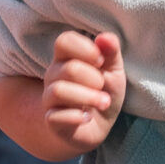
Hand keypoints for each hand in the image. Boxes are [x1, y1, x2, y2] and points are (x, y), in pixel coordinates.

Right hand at [43, 31, 124, 152]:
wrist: (98, 126)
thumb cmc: (104, 92)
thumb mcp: (114, 71)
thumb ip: (111, 52)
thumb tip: (105, 37)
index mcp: (67, 58)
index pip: (64, 41)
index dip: (84, 48)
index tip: (100, 61)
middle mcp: (54, 76)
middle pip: (68, 68)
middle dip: (93, 78)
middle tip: (102, 86)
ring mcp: (50, 99)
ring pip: (59, 91)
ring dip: (88, 97)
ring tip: (104, 102)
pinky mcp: (52, 121)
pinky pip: (55, 117)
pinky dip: (76, 117)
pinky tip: (87, 117)